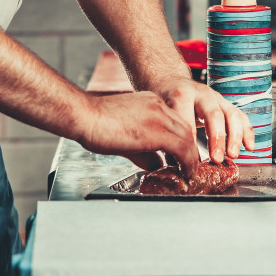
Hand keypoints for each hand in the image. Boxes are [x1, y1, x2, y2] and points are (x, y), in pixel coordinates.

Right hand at [79, 92, 200, 176]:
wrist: (85, 115)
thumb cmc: (96, 124)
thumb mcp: (126, 138)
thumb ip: (144, 152)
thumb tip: (155, 165)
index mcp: (152, 103)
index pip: (176, 122)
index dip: (182, 141)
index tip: (182, 155)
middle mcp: (159, 106)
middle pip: (186, 128)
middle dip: (190, 149)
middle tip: (190, 166)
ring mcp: (159, 116)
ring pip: (187, 137)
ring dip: (191, 157)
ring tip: (189, 172)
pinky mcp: (156, 131)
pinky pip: (181, 147)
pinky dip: (187, 161)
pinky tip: (185, 172)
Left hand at [147, 77, 254, 163]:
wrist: (170, 81)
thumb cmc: (163, 101)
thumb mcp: (159, 113)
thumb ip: (166, 134)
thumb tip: (173, 164)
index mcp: (180, 95)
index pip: (188, 122)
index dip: (189, 145)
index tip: (189, 164)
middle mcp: (201, 93)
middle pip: (213, 115)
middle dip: (217, 139)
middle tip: (217, 159)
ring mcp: (216, 97)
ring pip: (231, 114)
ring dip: (234, 137)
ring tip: (233, 156)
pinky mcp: (225, 103)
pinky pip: (240, 116)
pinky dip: (247, 131)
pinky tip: (250, 147)